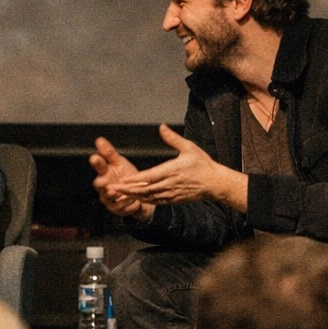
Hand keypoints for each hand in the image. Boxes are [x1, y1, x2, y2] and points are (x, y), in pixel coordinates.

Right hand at [89, 135, 152, 220]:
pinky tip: (132, 200)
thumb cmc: (125, 176)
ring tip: (116, 191)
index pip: (99, 166)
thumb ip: (109, 153)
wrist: (138, 194)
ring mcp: (109, 199)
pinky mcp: (118, 209)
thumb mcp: (118, 162)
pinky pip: (122, 206)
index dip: (97, 162)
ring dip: (113, 194)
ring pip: (109, 197)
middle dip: (101, 183)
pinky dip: (127, 203)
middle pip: (99, 185)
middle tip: (105, 180)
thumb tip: (99, 140)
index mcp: (104, 173)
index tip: (95, 157)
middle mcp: (104, 187)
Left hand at [114, 125, 245, 209]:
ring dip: (133, 196)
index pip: (150, 177)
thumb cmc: (202, 163)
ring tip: (119, 195)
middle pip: (145, 189)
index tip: (122, 180)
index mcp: (172, 170)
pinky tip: (135, 199)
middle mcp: (170, 184)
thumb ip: (173, 138)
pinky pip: (156, 201)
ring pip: (148, 197)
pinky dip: (144, 201)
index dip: (135, 180)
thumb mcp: (189, 147)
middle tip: (112, 189)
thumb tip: (161, 127)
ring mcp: (171, 193)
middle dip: (127, 190)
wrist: (215, 183)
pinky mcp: (173, 199)